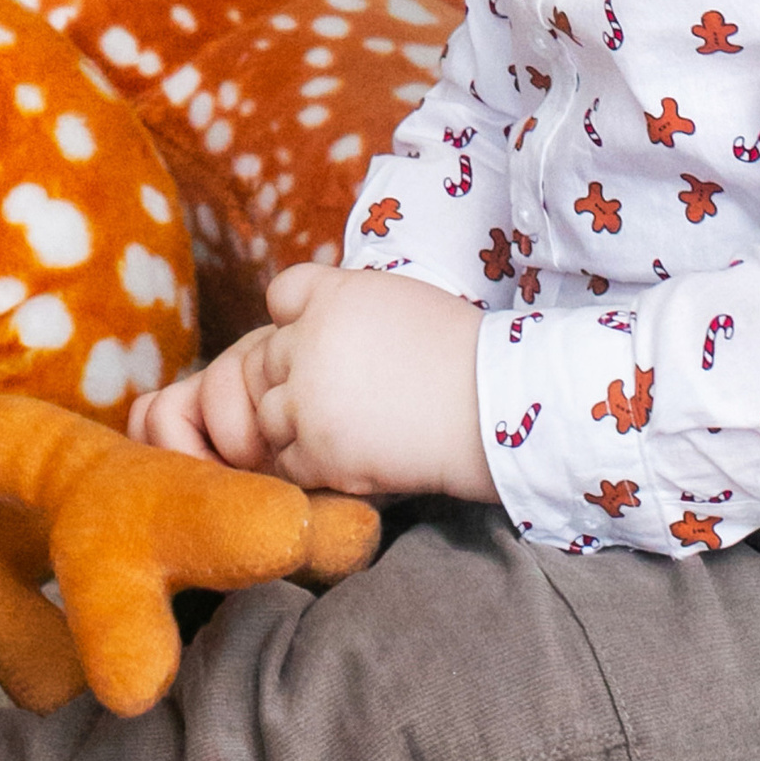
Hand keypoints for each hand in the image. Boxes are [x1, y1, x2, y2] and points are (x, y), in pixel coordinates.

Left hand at [130, 266, 494, 503]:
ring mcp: (309, 399)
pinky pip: (288, 462)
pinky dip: (312, 465)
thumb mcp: (396, 298)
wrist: (492, 405)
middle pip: (267, 359)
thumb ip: (345, 304)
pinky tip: (352, 458)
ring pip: (269, 414)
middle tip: (342, 397)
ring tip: (348, 430)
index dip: (298, 319)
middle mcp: (309, 341)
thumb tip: (312, 319)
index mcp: (331, 295)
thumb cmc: (459, 351)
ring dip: (298, 425)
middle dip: (295, 378)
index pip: (280, 295)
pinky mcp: (320, 451)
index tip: (328, 341)